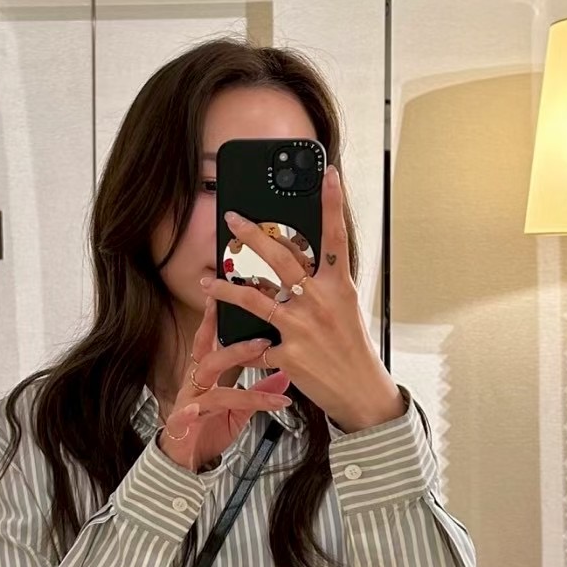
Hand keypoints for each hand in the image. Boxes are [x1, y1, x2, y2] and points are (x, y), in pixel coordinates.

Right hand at [157, 299, 291, 471]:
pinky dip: (190, 412)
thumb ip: (257, 393)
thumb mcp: (237, 410)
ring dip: (232, 371)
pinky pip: (186, 415)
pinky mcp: (181, 424)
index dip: (216, 320)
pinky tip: (197, 410)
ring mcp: (187, 402)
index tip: (228, 298)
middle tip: (263, 339)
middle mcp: (195, 384)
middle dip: (236, 345)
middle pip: (211, 355)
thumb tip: (284, 376)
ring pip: (207, 381)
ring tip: (258, 367)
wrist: (183, 463)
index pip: (211, 342)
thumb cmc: (208, 431)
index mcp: (206, 376)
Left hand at [201, 167, 404, 432]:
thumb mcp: (344, 308)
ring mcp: (302, 328)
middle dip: (253, 235)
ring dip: (226, 289)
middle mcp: (320, 301)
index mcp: (340, 286)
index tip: (328, 175)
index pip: (336, 237)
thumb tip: (297, 260)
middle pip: (282, 258)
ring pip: (256, 298)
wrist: (360, 391)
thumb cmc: (351, 346)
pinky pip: (255, 345)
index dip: (332, 204)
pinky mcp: (288, 354)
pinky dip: (239, 345)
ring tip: (206, 281)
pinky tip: (222, 342)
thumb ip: (323, 283)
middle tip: (233, 218)